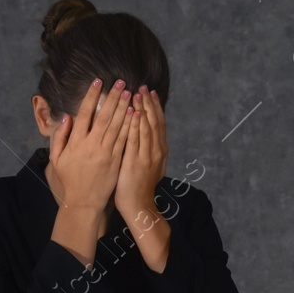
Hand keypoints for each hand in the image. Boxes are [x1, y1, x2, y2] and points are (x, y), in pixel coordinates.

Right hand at [49, 77, 133, 212]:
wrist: (84, 202)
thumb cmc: (70, 179)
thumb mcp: (57, 159)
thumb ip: (59, 137)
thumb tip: (67, 117)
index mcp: (76, 142)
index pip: (84, 114)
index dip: (91, 97)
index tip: (98, 82)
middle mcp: (91, 145)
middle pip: (104, 116)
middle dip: (113, 98)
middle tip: (121, 82)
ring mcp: (106, 153)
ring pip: (117, 126)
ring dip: (124, 108)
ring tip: (130, 93)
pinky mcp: (116, 160)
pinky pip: (124, 140)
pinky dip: (130, 126)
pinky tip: (135, 114)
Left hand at [114, 86, 168, 220]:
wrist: (138, 205)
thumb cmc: (138, 186)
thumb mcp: (148, 164)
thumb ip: (146, 148)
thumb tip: (143, 133)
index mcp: (159, 150)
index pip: (158, 123)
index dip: (154, 107)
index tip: (150, 92)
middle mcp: (156, 150)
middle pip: (154, 122)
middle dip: (149, 103)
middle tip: (144, 87)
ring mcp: (147, 156)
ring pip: (147, 128)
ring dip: (143, 109)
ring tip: (138, 94)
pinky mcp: (136, 161)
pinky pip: (136, 140)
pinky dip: (136, 125)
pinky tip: (134, 113)